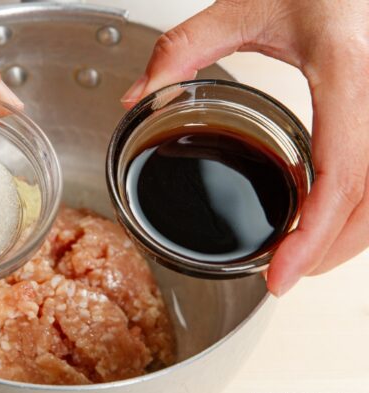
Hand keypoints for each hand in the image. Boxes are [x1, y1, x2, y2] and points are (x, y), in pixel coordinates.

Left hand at [121, 0, 368, 295]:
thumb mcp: (243, 6)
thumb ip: (183, 48)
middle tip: (285, 276)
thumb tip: (136, 94)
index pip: (340, 174)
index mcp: (346, 71)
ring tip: (304, 256)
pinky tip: (329, 215)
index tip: (281, 274)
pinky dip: (361, 202)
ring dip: (351, 231)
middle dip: (331, 247)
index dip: (313, 234)